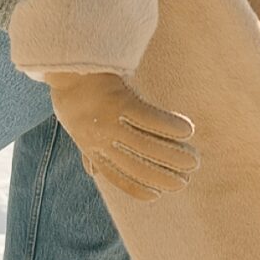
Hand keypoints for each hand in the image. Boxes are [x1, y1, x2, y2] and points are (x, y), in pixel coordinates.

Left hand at [48, 71, 198, 201]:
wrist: (65, 64)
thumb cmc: (73, 95)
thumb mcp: (74, 126)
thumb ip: (88, 150)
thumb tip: (92, 171)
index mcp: (91, 148)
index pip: (117, 177)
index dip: (138, 189)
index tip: (159, 195)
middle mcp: (99, 139)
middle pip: (138, 166)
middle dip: (164, 177)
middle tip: (186, 179)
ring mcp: (108, 121)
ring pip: (148, 146)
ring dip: (174, 156)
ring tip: (194, 160)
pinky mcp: (117, 100)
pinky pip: (149, 119)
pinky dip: (170, 126)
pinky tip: (188, 131)